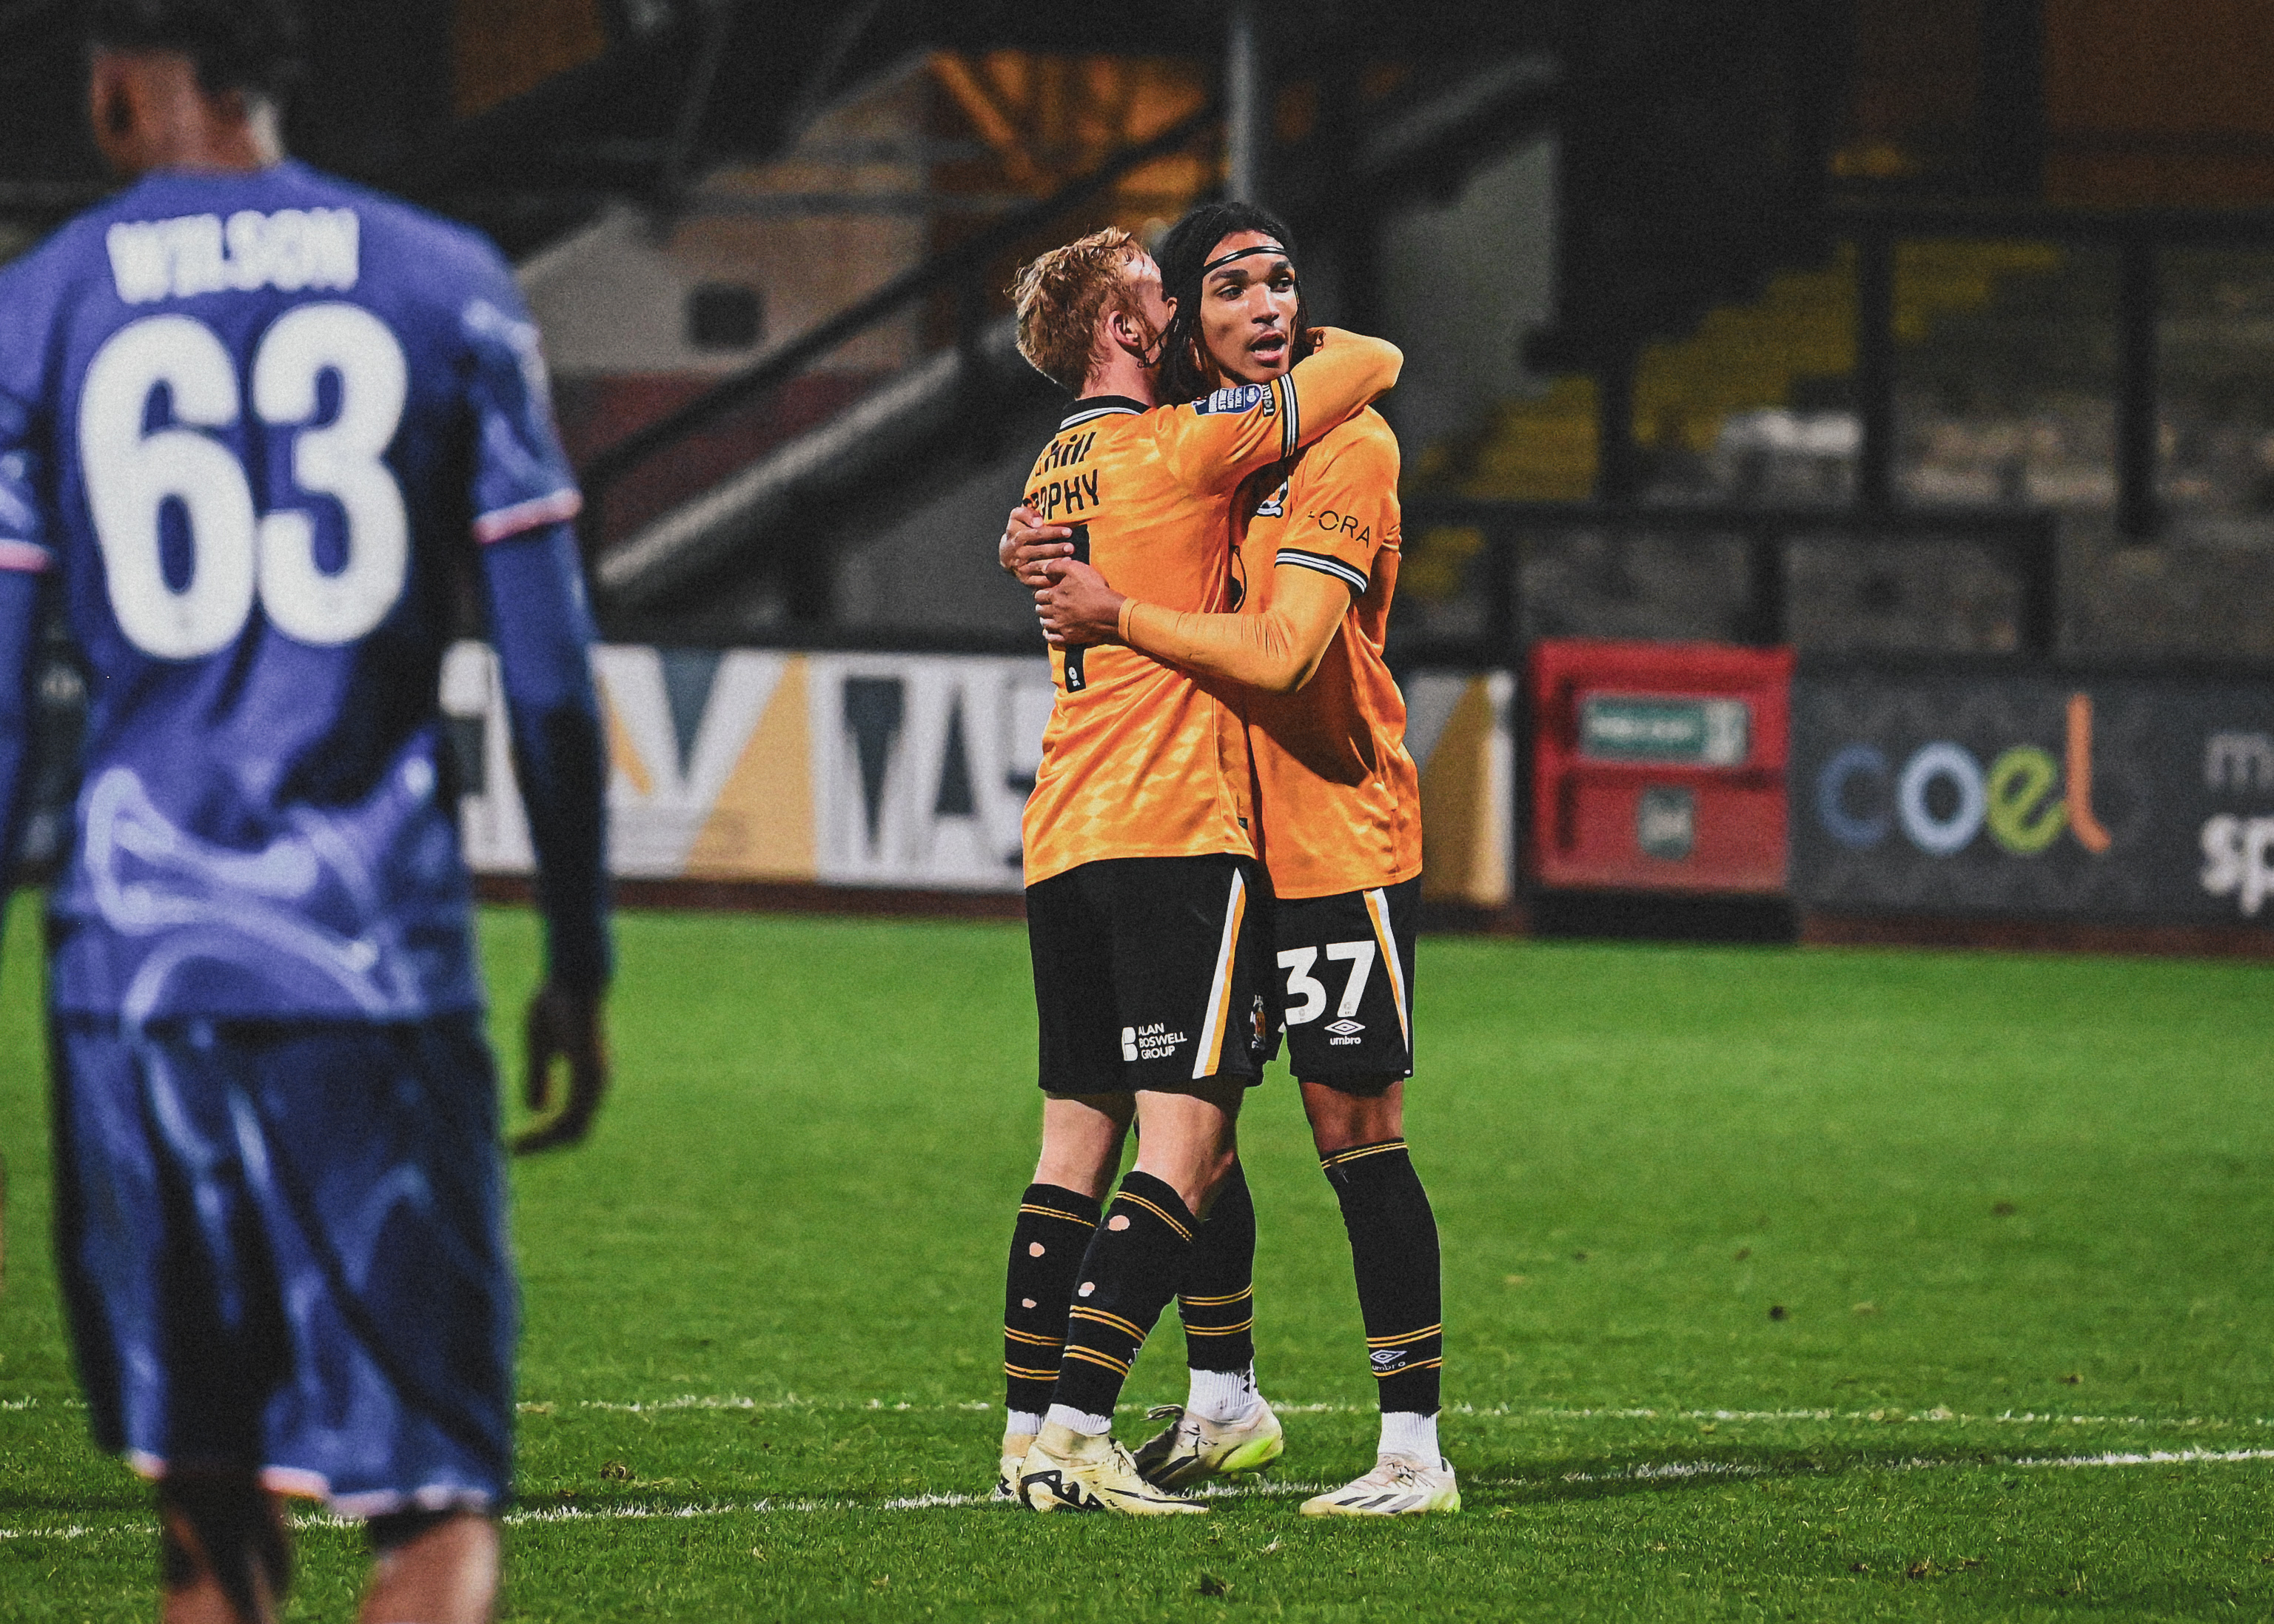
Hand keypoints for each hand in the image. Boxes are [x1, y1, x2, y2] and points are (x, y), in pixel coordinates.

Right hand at [513, 981, 607, 1153]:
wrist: (573, 976)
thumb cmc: (557, 1003)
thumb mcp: (540, 1047)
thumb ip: (540, 1076)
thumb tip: (537, 1109)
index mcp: (588, 1078)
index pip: (571, 1122)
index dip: (544, 1136)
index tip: (514, 1142)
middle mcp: (598, 1084)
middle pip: (574, 1134)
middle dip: (542, 1145)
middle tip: (510, 1150)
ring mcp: (596, 1080)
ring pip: (574, 1131)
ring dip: (542, 1142)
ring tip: (513, 1147)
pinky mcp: (587, 1073)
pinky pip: (571, 1117)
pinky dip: (547, 1131)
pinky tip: (525, 1132)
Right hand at [1000, 504, 1073, 588]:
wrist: (1007, 554)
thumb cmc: (1019, 530)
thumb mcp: (1017, 517)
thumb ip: (1026, 514)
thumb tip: (1038, 522)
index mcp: (1015, 537)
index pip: (1034, 534)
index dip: (1051, 533)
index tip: (1068, 532)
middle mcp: (1017, 554)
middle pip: (1037, 551)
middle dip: (1055, 550)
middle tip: (1071, 548)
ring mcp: (1020, 568)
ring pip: (1038, 567)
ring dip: (1054, 564)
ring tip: (1069, 561)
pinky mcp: (1026, 580)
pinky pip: (1038, 582)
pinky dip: (1050, 579)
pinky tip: (1063, 575)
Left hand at [1035, 559, 1126, 647]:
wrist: (1110, 612)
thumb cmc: (1095, 589)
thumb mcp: (1076, 569)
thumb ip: (1057, 566)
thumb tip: (1044, 568)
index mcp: (1054, 595)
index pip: (1039, 594)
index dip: (1041, 592)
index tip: (1045, 592)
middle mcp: (1054, 611)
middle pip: (1040, 609)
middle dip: (1042, 605)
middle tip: (1045, 604)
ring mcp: (1061, 626)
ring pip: (1045, 623)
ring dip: (1045, 619)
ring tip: (1048, 616)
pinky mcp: (1069, 637)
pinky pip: (1052, 639)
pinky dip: (1049, 634)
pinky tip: (1050, 631)